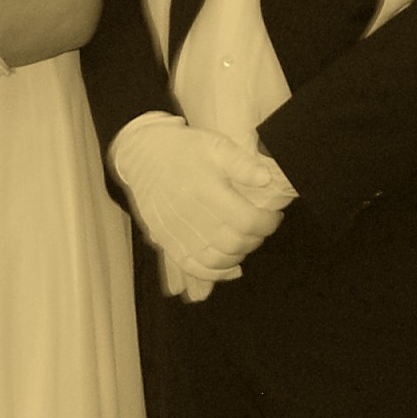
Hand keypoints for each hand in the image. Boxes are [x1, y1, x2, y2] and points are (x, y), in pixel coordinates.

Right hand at [112, 117, 294, 282]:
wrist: (143, 155)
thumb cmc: (183, 149)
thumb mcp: (216, 144)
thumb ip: (242, 163)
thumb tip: (265, 180)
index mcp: (206, 190)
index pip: (248, 220)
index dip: (268, 223)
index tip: (273, 216)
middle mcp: (190, 215)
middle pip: (234, 243)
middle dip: (256, 239)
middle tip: (260, 227)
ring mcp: (176, 232)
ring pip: (217, 260)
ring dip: (238, 255)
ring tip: (244, 240)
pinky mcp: (166, 241)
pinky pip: (193, 267)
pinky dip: (215, 273)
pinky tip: (229, 266)